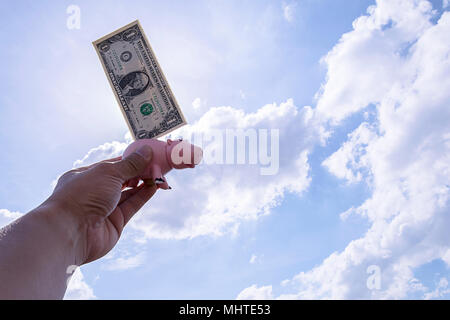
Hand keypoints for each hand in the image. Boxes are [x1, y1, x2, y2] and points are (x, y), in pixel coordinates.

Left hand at [47, 145, 156, 264]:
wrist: (71, 232)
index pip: (111, 165)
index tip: (147, 154)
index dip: (129, 159)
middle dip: (138, 172)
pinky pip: (131, 206)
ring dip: (143, 184)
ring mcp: (103, 208)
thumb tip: (147, 151)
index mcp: (84, 176)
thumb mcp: (109, 173)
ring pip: (128, 193)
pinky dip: (142, 196)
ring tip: (159, 175)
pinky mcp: (114, 223)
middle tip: (157, 165)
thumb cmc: (83, 195)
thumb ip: (130, 164)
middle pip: (121, 179)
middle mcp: (93, 192)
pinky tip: (153, 187)